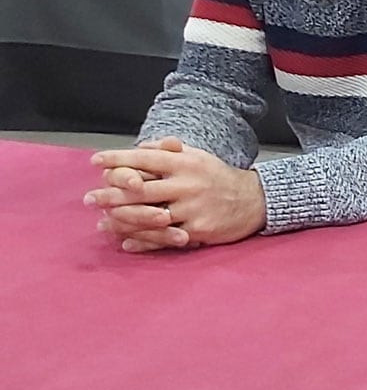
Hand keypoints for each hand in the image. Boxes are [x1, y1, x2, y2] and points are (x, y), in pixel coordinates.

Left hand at [85, 137, 267, 252]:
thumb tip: (141, 147)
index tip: (96, 161)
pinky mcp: (197, 230)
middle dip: (110, 194)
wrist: (254, 201)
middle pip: (140, 190)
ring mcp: (192, 208)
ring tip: (102, 222)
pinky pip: (163, 238)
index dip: (118, 159)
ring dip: (120, 220)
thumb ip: (170, 151)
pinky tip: (125, 242)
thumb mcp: (198, 157)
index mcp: (186, 163)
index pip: (146, 158)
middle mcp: (188, 184)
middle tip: (89, 199)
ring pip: (147, 216)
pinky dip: (141, 242)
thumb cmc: (218, 178)